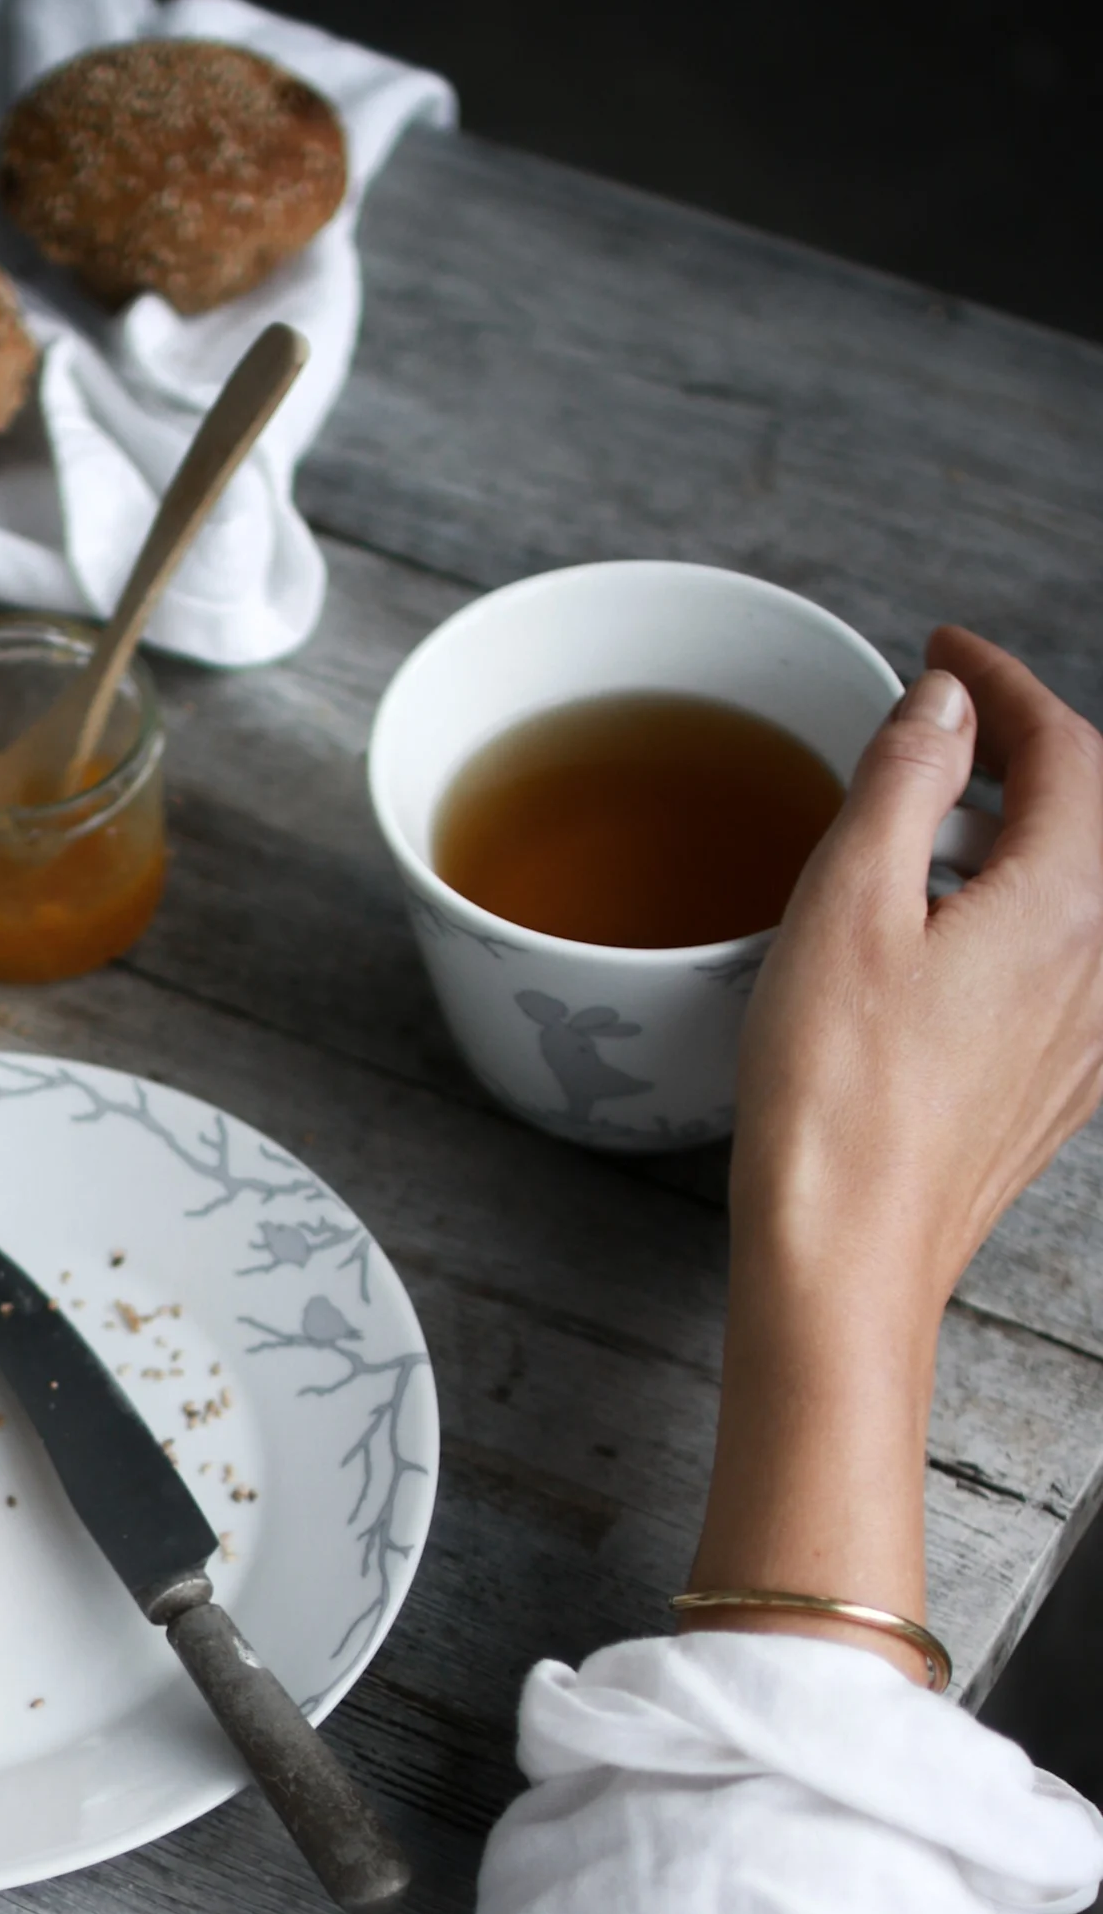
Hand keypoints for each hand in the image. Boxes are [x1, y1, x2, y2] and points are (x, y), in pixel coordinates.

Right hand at [685, 630, 1102, 1679]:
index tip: (945, 655)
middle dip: (1031, 748)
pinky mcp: (1055, 1088)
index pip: (1070, 749)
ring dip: (1028, 830)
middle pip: (1097, 815)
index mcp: (1065, 902)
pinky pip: (1068, 963)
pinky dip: (1025, 908)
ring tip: (946, 813)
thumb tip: (943, 707)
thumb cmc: (836, 1102)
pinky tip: (957, 930)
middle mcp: (1102, 966)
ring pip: (1086, 890)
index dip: (1007, 685)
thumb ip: (903, 783)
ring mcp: (1088, 1035)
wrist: (848, 1259)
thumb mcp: (846, 905)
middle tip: (946, 720)